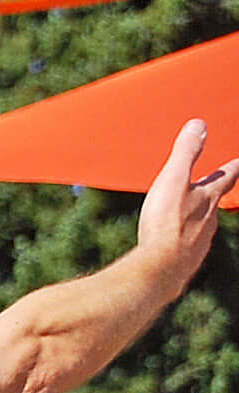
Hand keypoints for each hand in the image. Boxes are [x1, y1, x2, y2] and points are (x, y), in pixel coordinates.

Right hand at [136, 118, 238, 291]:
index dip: (233, 167)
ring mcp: (200, 242)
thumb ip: (186, 152)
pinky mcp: (187, 261)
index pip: (226, 177)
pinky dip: (184, 240)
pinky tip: (175, 245)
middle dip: (215, 193)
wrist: (161, 267)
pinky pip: (188, 246)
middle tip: (216, 187)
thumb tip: (200, 124)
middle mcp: (209, 220)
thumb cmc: (166, 222)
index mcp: (208, 198)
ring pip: (203, 225)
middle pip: (216, 202)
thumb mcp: (173, 179)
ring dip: (198, 218)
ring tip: (191, 216)